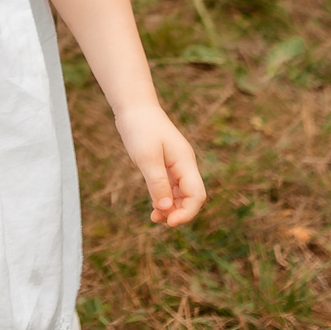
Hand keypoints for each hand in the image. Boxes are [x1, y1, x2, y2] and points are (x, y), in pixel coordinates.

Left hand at [115, 103, 206, 225]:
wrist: (134, 108)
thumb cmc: (141, 128)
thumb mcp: (147, 157)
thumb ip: (158, 183)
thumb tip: (166, 209)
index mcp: (185, 162)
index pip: (197, 195)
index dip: (187, 212)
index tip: (169, 222)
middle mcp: (184, 166)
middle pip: (191, 197)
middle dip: (179, 213)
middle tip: (158, 220)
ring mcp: (176, 166)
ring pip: (179, 195)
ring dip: (170, 209)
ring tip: (153, 217)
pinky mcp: (165, 166)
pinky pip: (169, 189)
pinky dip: (163, 199)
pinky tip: (154, 208)